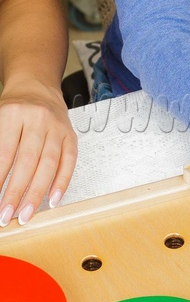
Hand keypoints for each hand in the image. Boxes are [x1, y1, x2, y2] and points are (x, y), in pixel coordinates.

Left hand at [0, 79, 77, 225]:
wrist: (37, 86)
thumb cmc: (14, 108)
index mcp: (13, 114)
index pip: (5, 152)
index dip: (0, 178)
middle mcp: (37, 119)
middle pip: (27, 161)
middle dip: (16, 192)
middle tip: (6, 215)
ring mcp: (57, 128)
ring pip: (48, 165)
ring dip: (37, 194)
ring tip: (26, 214)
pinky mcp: (71, 136)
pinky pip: (69, 162)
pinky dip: (62, 182)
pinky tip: (53, 200)